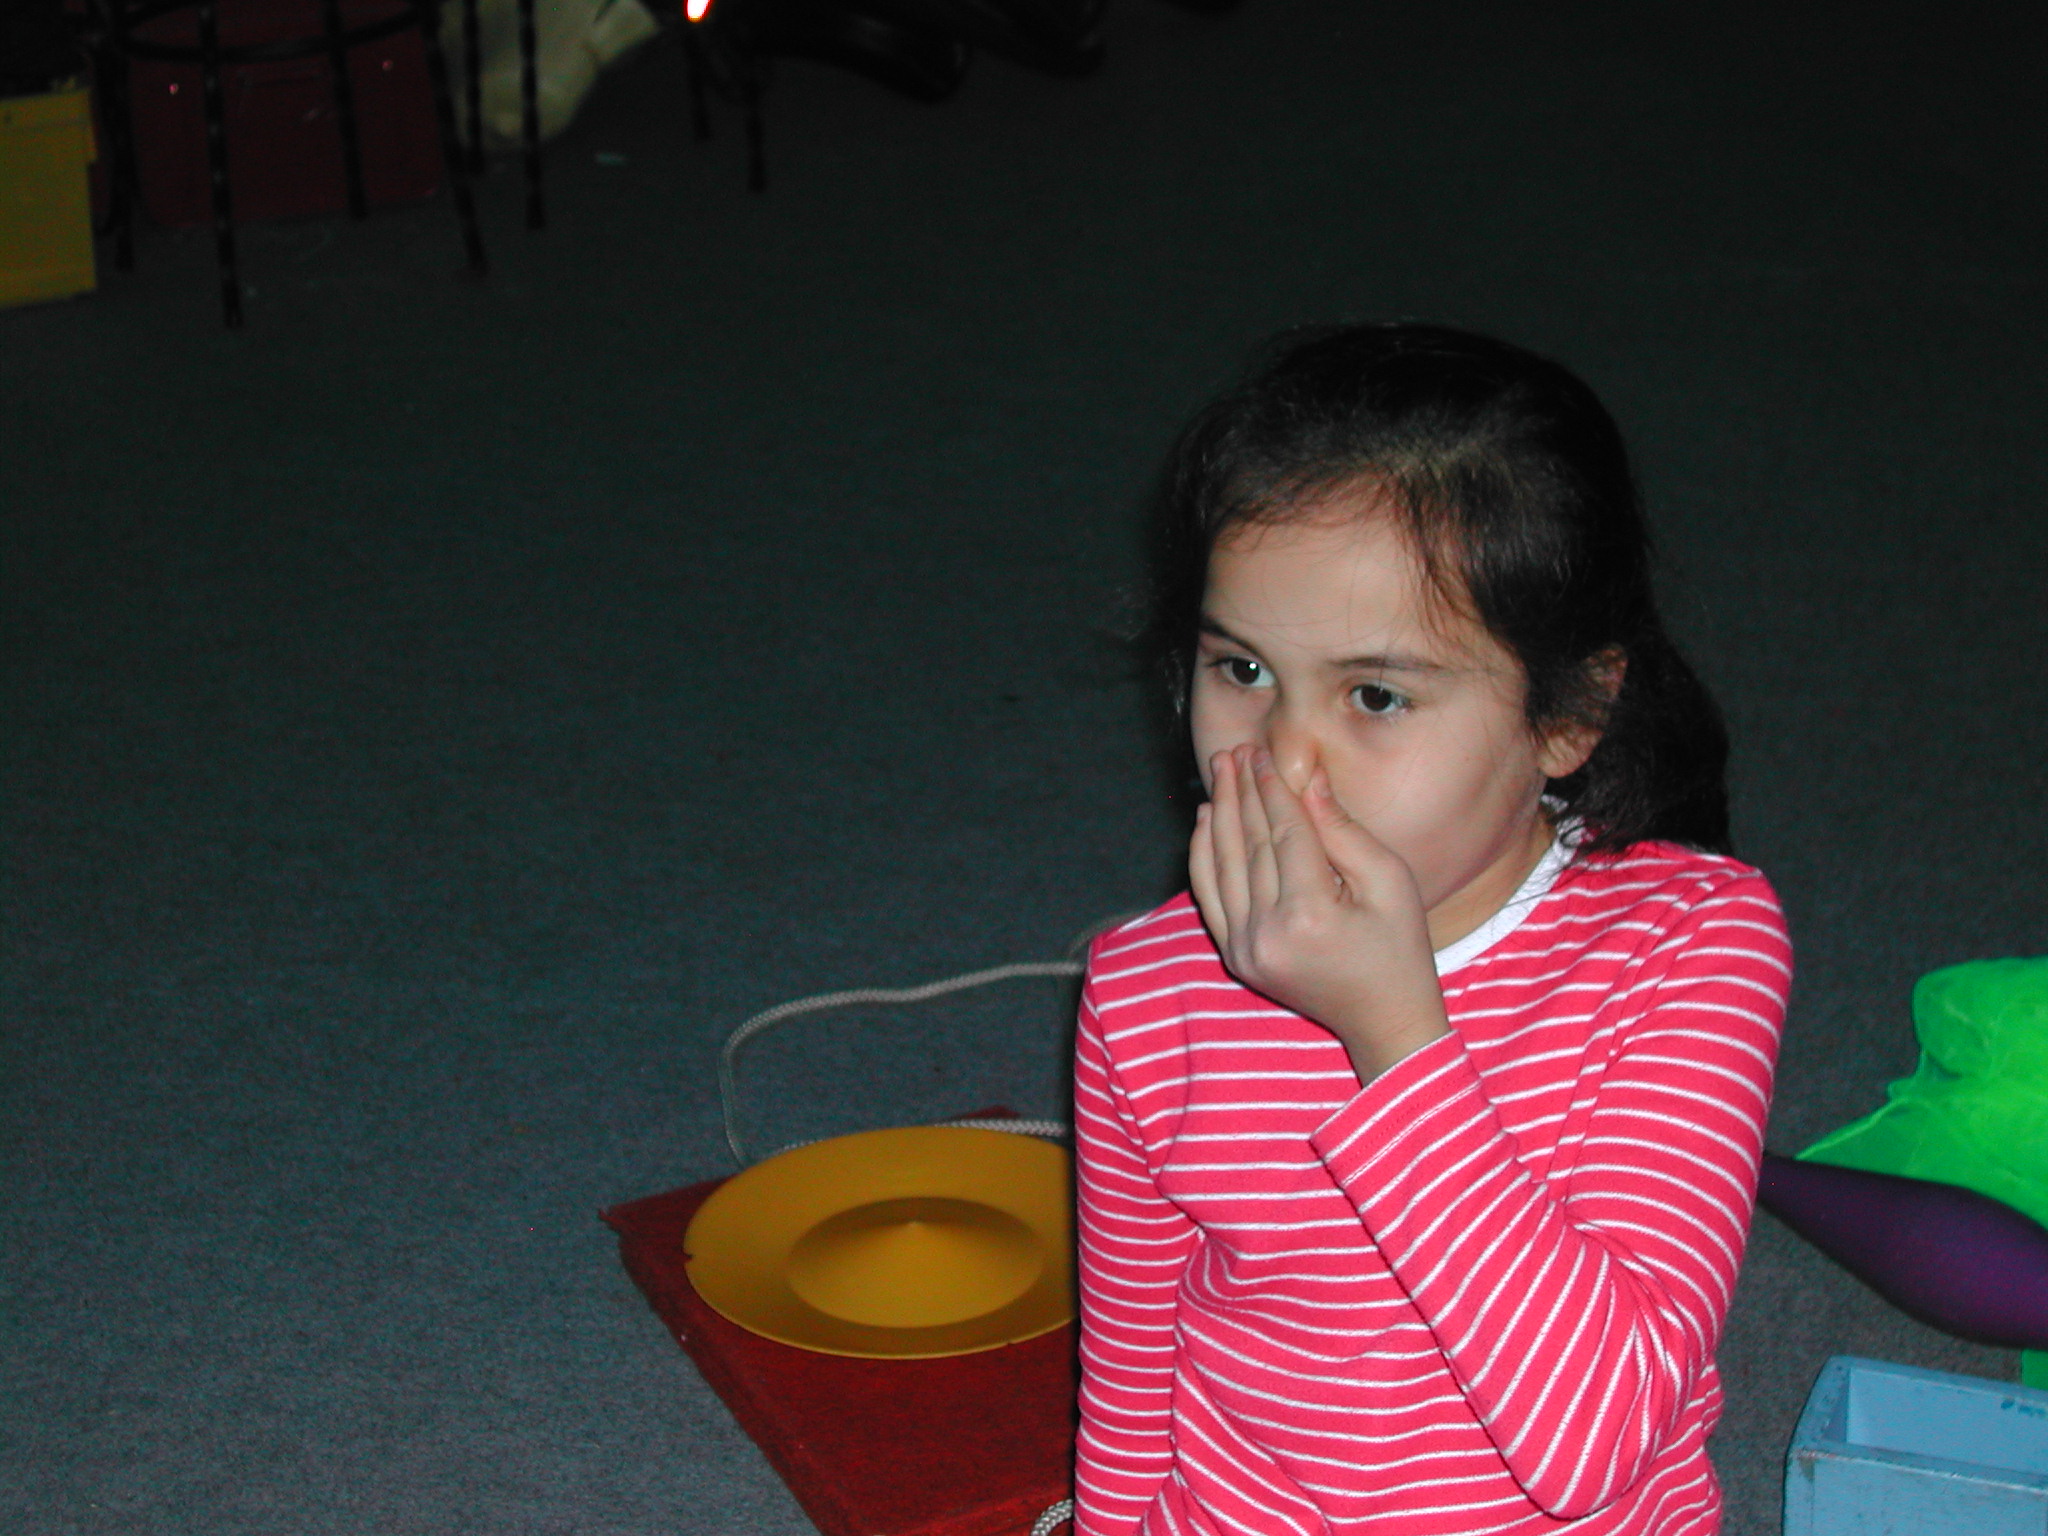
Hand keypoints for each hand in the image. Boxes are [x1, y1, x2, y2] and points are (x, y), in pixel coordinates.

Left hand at [1188, 745, 1449, 1081]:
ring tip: (1219, 773)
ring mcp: (1246, 949)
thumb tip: (1307, 780)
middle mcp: (1268, 934)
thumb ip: (1344, 831)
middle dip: (1241, 793)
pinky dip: (1203, 856)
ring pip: (1223, 866)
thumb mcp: (1390, 883)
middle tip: (1232, 751)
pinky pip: (1209, 897)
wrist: (1384, 1020)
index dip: (1271, 789)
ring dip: (1220, 815)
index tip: (1262, 752)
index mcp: (1311, 916)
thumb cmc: (1399, 947)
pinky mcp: (1236, 957)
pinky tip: (1206, 820)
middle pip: (1249, 845)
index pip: (1284, 834)